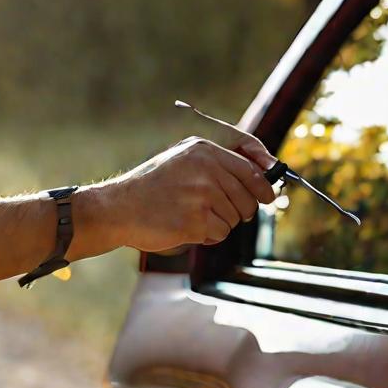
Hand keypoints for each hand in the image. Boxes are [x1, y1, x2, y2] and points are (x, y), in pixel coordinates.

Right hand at [89, 136, 277, 252]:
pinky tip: (186, 227)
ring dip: (219, 223)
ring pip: (235, 218)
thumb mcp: (183, 160)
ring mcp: (201, 194)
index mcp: (204, 150)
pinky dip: (207, 236)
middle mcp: (206, 168)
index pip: (250, 169)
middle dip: (240, 210)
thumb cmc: (152, 188)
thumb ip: (218, 165)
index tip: (269, 196)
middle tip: (217, 212)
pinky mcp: (196, 220)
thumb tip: (262, 178)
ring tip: (191, 215)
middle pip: (248, 198)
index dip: (264, 185)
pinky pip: (220, 234)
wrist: (118, 208)